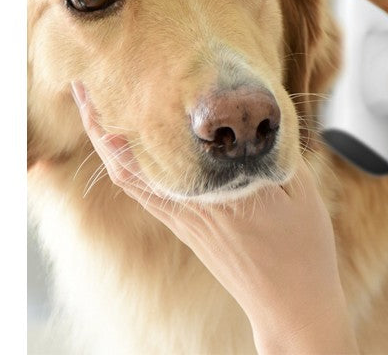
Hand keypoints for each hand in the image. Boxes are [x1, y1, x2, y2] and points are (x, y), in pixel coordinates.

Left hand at [71, 82, 357, 354]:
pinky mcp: (187, 229)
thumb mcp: (300, 190)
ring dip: (107, 145)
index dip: (134, 117)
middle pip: (128, 164)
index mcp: (222, 192)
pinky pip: (146, 194)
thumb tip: (260, 110)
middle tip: (85, 89)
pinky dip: (128, 167)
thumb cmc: (302, 250)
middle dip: (102, 124)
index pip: (166, 149)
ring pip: (130, 179)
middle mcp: (193, 207)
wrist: (290, 305)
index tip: (121, 82)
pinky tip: (127, 149)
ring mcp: (185, 221)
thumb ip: (276, 148)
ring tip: (96, 110)